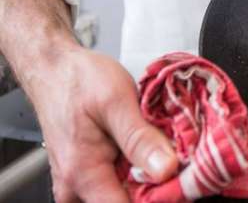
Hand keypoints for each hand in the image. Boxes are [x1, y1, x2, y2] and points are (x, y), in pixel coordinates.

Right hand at [0, 0, 177, 201]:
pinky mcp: (89, 174)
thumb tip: (167, 169)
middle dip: (157, 183)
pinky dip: (139, 167)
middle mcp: (77, 187)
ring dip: (149, 174)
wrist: (55, 67)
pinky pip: (119, 181)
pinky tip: (148, 147)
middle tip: (174, 152)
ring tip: (160, 145)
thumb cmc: (78, 80)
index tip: (182, 176)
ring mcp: (80, 183)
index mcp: (83, 175)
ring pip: (126, 192)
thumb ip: (141, 138)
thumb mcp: (117, 101)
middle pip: (128, 201)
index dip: (161, 196)